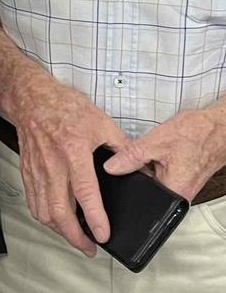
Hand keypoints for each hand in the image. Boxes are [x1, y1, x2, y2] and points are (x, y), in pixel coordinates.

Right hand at [9, 76, 128, 255]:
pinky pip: (32, 201)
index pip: (84, 192)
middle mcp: (53, 164)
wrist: (31, 98)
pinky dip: (44, 216)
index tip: (103, 235)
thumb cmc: (64, 107)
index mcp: (73, 151)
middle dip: (75, 236)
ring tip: (75, 237)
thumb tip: (138, 167)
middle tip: (89, 247)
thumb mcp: (101, 122)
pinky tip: (55, 220)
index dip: (94, 217)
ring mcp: (37, 169)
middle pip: (59, 210)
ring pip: (43, 210)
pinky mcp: (27, 171)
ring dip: (59, 230)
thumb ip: (121, 147)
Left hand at [104, 107, 225, 200]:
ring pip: (152, 180)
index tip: (122, 171)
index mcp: (174, 192)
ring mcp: (182, 187)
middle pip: (145, 189)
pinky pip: (161, 174)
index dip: (125, 184)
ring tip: (158, 152)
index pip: (140, 198)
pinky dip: (157, 163)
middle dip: (138, 172)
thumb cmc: (197, 134)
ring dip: (148, 166)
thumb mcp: (155, 142)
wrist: (218, 127)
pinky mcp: (182, 179)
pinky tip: (162, 153)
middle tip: (149, 155)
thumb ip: (130, 156)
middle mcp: (180, 195)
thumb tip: (111, 167)